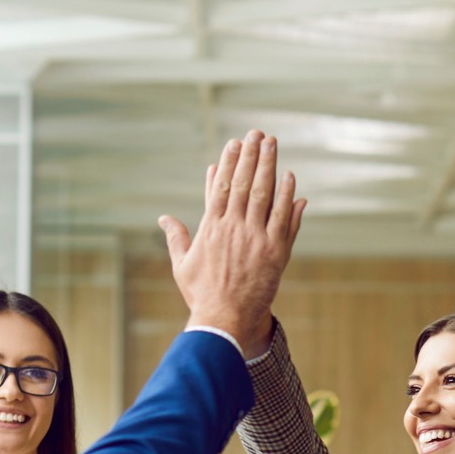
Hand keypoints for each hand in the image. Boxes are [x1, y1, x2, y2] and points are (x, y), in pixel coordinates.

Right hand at [159, 130, 305, 357]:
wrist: (224, 319)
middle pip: (243, 183)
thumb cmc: (201, 294)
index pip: (220, 186)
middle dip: (250, 155)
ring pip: (263, 195)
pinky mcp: (275, 252)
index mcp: (211, 228)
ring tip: (272, 144)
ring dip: (268, 166)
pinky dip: (287, 197)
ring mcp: (255, 239)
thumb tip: (164, 218)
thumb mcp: (182, 264)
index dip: (228, 162)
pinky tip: (291, 177)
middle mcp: (233, 228)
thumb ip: (176, 237)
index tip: (234, 143)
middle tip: (257, 133)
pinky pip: (283, 219)